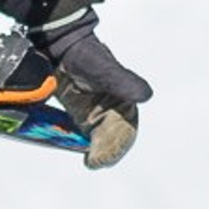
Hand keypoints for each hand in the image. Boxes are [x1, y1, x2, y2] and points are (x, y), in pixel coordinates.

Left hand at [37, 0, 151, 169]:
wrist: (63, 47)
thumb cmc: (87, 56)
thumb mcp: (105, 69)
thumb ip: (122, 82)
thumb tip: (145, 95)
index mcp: (124, 103)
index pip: (125, 133)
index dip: (115, 148)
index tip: (99, 159)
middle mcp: (112, 113)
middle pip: (112, 141)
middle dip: (105, 153)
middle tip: (93, 162)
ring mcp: (95, 116)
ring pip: (98, 142)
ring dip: (96, 152)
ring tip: (90, 160)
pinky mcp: (79, 116)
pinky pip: (83, 136)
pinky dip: (80, 145)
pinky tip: (75, 150)